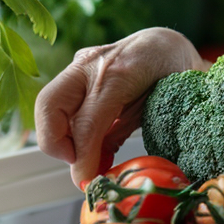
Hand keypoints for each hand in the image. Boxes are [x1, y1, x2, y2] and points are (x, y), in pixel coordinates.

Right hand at [35, 27, 207, 186]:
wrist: (167, 41)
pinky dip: (68, 130)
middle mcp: (93, 64)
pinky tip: (93, 146)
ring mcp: (81, 64)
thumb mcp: (164, 105)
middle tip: (80, 165)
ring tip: (90, 159)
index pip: (87, 121)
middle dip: (55, 144)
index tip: (87, 182)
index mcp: (121, 72)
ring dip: (60, 139)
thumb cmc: (175, 69)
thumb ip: (132, 130)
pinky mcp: (75, 71)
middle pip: (49, 106)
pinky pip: (60, 103)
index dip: (83, 157)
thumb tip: (103, 166)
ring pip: (48, 105)